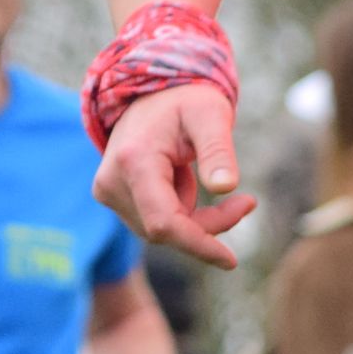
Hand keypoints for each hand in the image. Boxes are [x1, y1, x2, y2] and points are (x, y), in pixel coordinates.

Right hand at [90, 81, 255, 267]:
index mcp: (134, 161)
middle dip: (207, 225)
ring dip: (194, 218)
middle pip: (166, 230)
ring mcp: (107, 191)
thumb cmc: (184, 101)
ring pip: (160, 230)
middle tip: (244, 202)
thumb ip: (218, 149)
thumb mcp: (210, 115)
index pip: (164, 224)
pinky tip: (184, 181)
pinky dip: (179, 213)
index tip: (230, 260)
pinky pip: (152, 221)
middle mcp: (112, 181)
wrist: (148, 94)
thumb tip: (225, 187)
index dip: (198, 245)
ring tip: (203, 176)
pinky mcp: (111, 196)